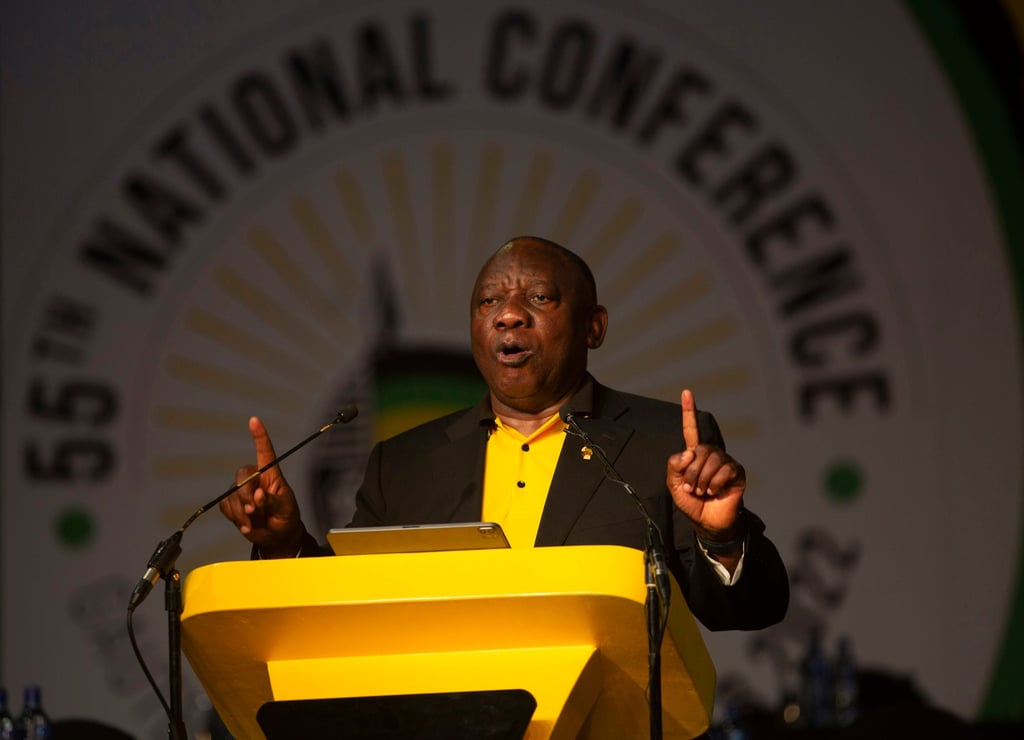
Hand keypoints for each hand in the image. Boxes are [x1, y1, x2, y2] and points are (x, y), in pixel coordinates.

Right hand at [218, 416, 305, 556]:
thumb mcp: (285, 508)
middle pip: (242, 475)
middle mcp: (255, 479)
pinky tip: (246, 525)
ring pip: (232, 495)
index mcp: (271, 475)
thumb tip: (258, 496)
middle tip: (253, 509)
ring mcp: (242, 492)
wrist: (276, 537)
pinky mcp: (232, 504)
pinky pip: (226, 506)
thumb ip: (273, 501)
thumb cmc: (286, 517)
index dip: (260, 436)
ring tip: (253, 522)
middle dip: (245, 494)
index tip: (254, 420)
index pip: (265, 451)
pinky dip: (235, 518)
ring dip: (241, 511)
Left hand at [666, 389, 745, 539]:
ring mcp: (725, 462)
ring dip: (702, 480)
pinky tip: (715, 491)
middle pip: (699, 451)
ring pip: (711, 460)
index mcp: (694, 455)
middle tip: (692, 488)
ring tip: (703, 491)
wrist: (707, 522)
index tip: (686, 392)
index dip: (688, 411)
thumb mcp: (674, 485)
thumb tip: (689, 452)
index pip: (691, 430)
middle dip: (691, 473)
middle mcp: (711, 454)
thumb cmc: (691, 503)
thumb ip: (674, 467)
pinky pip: (724, 470)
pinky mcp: (737, 472)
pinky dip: (715, 483)